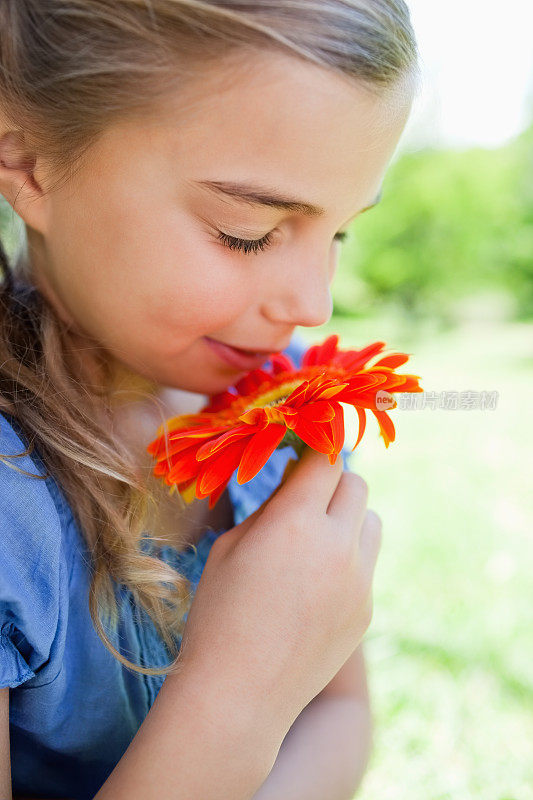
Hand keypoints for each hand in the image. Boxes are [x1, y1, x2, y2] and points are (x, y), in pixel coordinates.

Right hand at [177, 446, 381, 735]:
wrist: (240, 694)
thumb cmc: (219, 613)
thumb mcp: (230, 547)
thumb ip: (270, 509)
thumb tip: (296, 483)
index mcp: (296, 521)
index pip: (325, 459)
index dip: (314, 448)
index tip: (303, 451)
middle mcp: (338, 545)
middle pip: (357, 485)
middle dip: (332, 481)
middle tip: (307, 495)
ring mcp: (359, 581)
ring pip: (372, 522)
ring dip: (349, 517)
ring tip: (317, 538)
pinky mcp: (366, 610)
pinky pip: (367, 565)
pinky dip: (348, 560)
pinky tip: (315, 585)